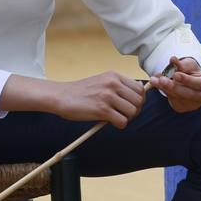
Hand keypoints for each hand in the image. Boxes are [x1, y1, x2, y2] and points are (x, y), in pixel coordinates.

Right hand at [0, 72, 145, 128]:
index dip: (138, 100)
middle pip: (139, 101)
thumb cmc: (80, 92)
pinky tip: (111, 123)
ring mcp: (108, 96)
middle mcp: (113, 84)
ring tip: (117, 118)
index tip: (129, 106)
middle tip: (124, 115)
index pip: (140, 89)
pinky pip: (122, 121)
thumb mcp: (101, 81)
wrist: (61, 96)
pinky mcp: (102, 110)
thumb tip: (136, 96)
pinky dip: (119, 125)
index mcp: (114, 76)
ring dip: (127, 118)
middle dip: (135, 111)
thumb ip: (117, 86)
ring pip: (133, 112)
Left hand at [149, 56, 200, 112]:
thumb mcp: (189, 65)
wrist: (189, 82)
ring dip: (164, 88)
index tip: (176, 74)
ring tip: (154, 79)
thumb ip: (181, 64)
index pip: (199, 83)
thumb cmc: (192, 72)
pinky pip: (172, 100)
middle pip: (188, 93)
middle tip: (161, 79)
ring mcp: (193, 104)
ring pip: (177, 97)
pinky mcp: (182, 107)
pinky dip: (164, 91)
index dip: (187, 80)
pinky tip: (157, 83)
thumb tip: (173, 59)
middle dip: (173, 86)